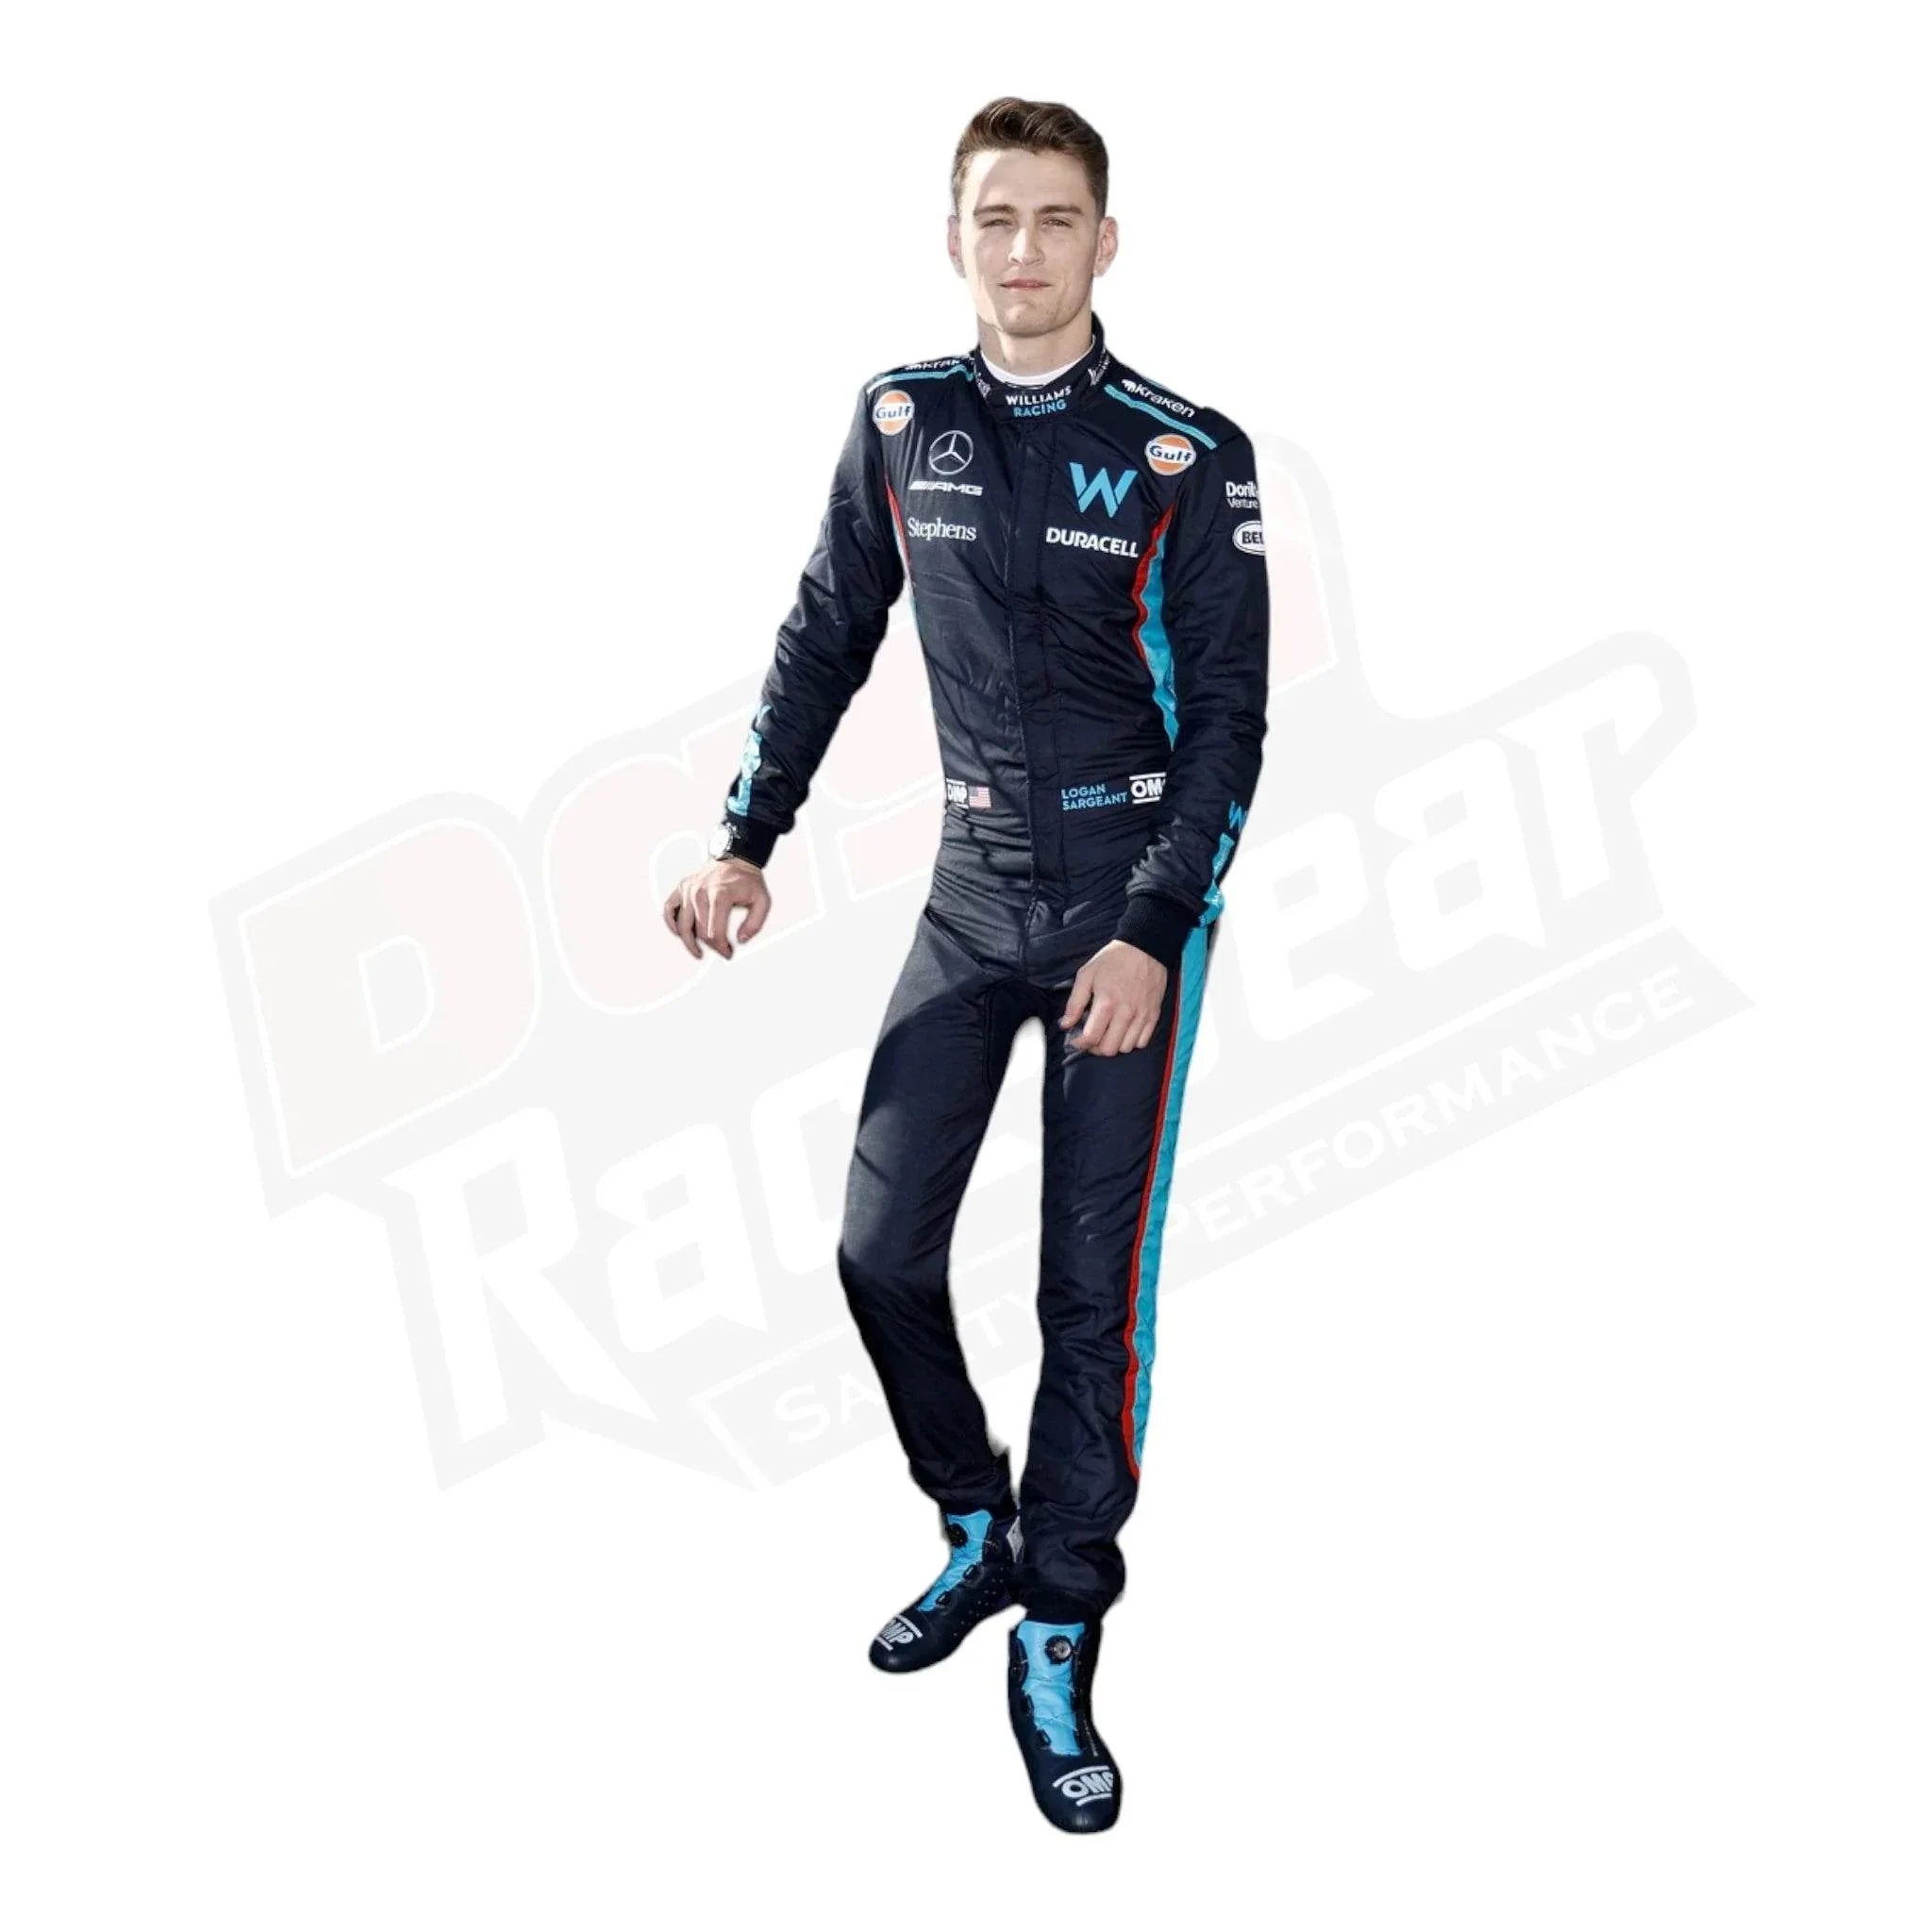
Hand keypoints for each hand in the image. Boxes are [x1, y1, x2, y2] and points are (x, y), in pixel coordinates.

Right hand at [663, 857, 769, 960]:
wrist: (736, 859)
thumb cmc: (747, 880)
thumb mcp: (762, 901)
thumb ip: (755, 923)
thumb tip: (741, 939)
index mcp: (720, 894)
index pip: (714, 932)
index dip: (721, 948)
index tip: (728, 953)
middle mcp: (700, 891)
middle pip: (699, 932)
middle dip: (711, 947)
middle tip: (721, 950)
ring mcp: (688, 889)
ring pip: (682, 926)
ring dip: (689, 943)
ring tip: (698, 951)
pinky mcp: (681, 887)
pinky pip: (668, 910)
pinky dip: (671, 924)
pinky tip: (679, 933)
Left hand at [1059, 940, 1167, 1056]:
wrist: (1145, 947)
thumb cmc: (1113, 960)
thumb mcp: (1086, 975)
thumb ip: (1074, 1002)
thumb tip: (1065, 1024)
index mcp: (1106, 1003)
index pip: (1091, 1038)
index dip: (1080, 1043)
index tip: (1076, 1039)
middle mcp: (1126, 1013)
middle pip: (1109, 1049)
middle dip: (1096, 1048)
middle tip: (1091, 1038)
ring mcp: (1142, 1015)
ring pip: (1126, 1048)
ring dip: (1114, 1045)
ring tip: (1107, 1033)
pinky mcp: (1154, 1014)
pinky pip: (1143, 1041)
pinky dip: (1132, 1041)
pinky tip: (1124, 1030)